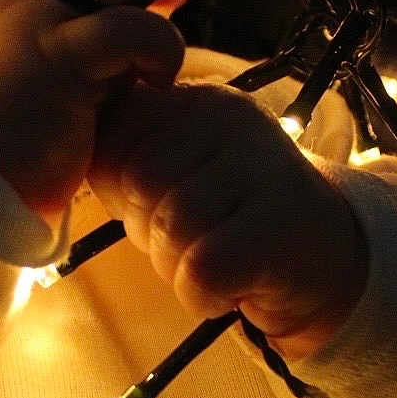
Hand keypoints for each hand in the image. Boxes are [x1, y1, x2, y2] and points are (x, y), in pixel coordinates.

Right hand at [0, 0, 184, 222]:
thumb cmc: (5, 164)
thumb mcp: (42, 98)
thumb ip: (82, 61)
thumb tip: (152, 26)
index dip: (117, 2)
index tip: (151, 29)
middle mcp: (11, 7)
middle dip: (132, 14)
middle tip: (145, 67)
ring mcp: (31, 24)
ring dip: (145, 32)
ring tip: (148, 81)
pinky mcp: (60, 53)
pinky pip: (130, 27)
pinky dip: (157, 49)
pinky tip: (156, 84)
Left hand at [87, 78, 369, 359]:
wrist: (326, 264)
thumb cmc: (229, 221)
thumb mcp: (176, 178)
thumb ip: (127, 160)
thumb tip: (71, 158)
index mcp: (199, 102)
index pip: (118, 136)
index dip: (122, 189)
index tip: (159, 207)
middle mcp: (233, 120)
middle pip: (140, 183)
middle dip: (149, 231)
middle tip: (191, 243)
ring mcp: (263, 166)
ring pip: (171, 226)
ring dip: (177, 266)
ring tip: (211, 263)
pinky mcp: (280, 224)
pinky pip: (203, 267)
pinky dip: (202, 295)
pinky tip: (226, 291)